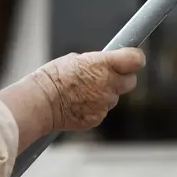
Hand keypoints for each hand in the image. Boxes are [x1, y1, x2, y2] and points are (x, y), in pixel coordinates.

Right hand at [30, 48, 144, 131]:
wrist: (41, 102)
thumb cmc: (54, 76)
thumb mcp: (77, 59)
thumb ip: (98, 62)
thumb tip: (107, 64)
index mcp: (104, 65)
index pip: (135, 59)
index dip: (136, 58)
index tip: (133, 58)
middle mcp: (108, 85)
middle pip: (131, 81)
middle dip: (122, 78)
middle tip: (108, 76)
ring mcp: (104, 104)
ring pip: (114, 97)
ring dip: (105, 94)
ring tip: (83, 91)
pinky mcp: (97, 118)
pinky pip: (102, 110)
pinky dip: (94, 107)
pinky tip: (78, 103)